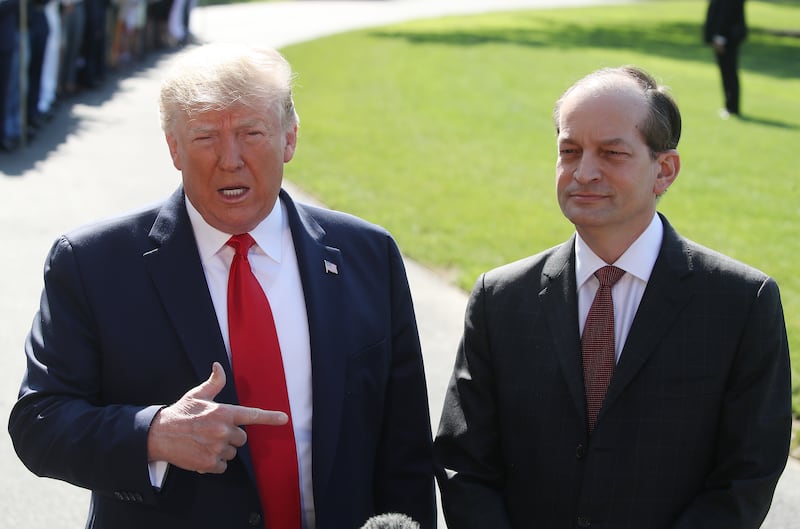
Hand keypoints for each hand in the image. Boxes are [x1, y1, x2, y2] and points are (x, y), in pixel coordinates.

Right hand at [147, 362, 287, 473]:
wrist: (158, 435)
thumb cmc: (180, 413)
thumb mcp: (197, 395)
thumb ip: (214, 383)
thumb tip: (218, 366)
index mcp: (223, 413)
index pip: (252, 415)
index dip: (269, 417)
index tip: (284, 419)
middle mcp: (223, 431)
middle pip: (242, 438)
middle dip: (231, 436)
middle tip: (213, 432)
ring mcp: (216, 448)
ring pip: (232, 452)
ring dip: (223, 450)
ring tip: (205, 442)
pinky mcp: (209, 463)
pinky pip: (223, 466)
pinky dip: (214, 462)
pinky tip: (201, 453)